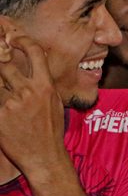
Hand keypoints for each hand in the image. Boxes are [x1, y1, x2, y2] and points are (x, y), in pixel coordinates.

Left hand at [0, 29, 67, 174]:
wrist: (44, 156)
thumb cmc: (50, 130)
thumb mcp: (54, 102)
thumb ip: (43, 82)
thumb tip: (36, 63)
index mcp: (46, 86)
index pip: (35, 52)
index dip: (22, 40)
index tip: (14, 38)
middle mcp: (28, 92)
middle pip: (4, 63)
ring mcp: (11, 104)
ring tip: (5, 90)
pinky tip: (3, 107)